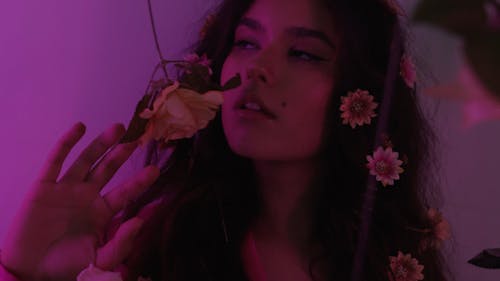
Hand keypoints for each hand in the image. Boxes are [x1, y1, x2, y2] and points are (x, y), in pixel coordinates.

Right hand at [0, 123, 159, 280]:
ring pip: (87, 160)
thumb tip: (140, 222)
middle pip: (108, 169)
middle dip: (121, 154)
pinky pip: (56, 161)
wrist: (29, 269)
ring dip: (101, 143)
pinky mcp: (44, 186)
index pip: (125, 193)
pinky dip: (66, 143)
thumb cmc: (66, 266)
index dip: (140, 182)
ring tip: (118, 128)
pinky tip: (79, 128)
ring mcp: (66, 188)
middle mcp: (87, 195)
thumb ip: (121, 243)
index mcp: (102, 211)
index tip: (155, 170)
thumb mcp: (99, 259)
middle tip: (136, 140)